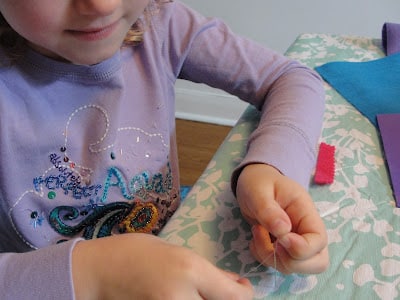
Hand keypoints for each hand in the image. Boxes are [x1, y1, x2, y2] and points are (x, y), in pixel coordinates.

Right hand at [72, 233, 253, 299]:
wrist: (99, 270)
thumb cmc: (136, 252)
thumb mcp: (177, 251)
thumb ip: (209, 272)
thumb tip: (237, 285)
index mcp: (190, 271)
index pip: (236, 297)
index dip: (246, 295)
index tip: (242, 287)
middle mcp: (183, 298)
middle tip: (222, 292)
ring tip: (201, 294)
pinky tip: (187, 298)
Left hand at [236, 164, 328, 273]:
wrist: (254, 183)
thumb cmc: (259, 183)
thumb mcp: (258, 191)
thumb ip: (269, 210)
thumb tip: (284, 230)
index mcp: (306, 212)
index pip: (319, 240)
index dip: (301, 249)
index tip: (280, 240)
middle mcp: (306, 230)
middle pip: (317, 262)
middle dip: (291, 261)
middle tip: (271, 242)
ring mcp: (297, 241)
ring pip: (296, 267)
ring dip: (272, 258)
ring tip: (257, 232)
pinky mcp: (284, 248)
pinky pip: (279, 264)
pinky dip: (264, 257)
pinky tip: (256, 238)